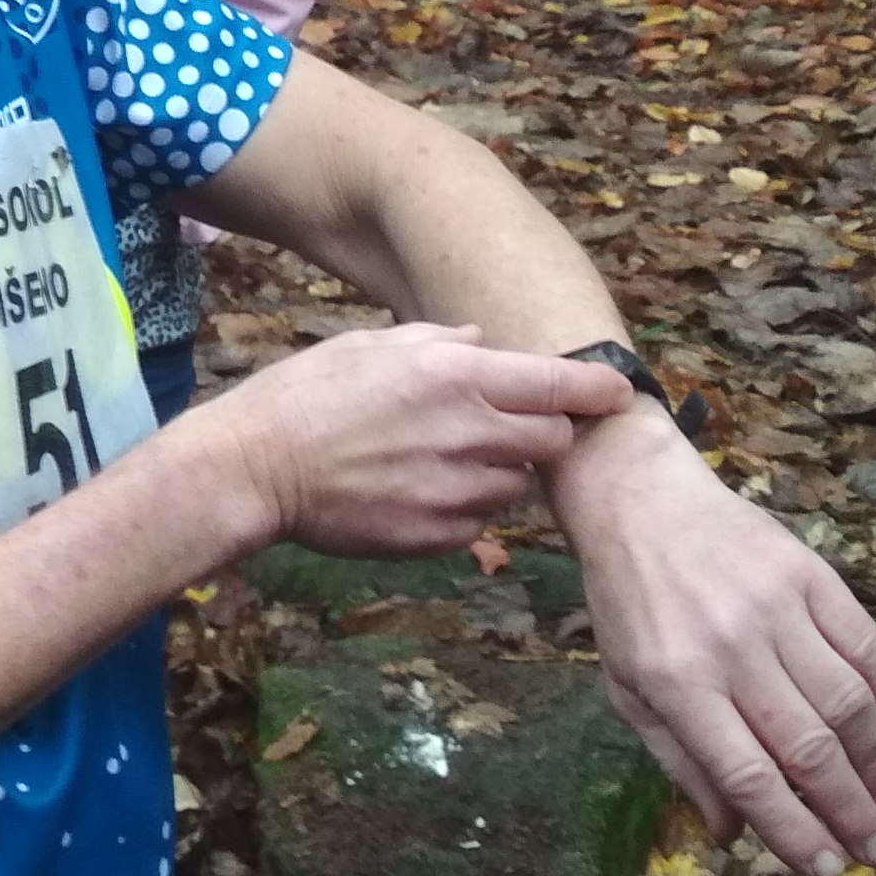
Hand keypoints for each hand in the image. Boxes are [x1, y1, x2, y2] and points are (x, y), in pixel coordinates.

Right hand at [208, 323, 633, 558]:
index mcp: (455, 375)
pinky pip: (477, 525)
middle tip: (507, 430)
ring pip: (518, 487)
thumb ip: (439, 342)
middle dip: (543, 435)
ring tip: (443, 463)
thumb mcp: (371, 345)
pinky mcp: (434, 534)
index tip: (622, 393)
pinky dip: (461, 511)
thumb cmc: (306, 396)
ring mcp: (453, 489)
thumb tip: (484, 341)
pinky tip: (415, 492)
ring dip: (499, 475)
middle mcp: (466, 431)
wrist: (254, 467)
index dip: (600, 390)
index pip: (560, 383)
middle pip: (554, 440)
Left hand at [553, 405, 875, 875]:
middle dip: (849, 809)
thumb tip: (732, 833)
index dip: (793, 828)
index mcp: (677, 684)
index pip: (748, 774)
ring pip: (846, 701)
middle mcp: (730, 649)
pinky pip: (865, 643)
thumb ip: (679, 760)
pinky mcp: (809, 575)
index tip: (826, 868)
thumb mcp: (626, 687)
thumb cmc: (627, 606)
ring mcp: (775, 608)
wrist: (640, 503)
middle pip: (807, 746)